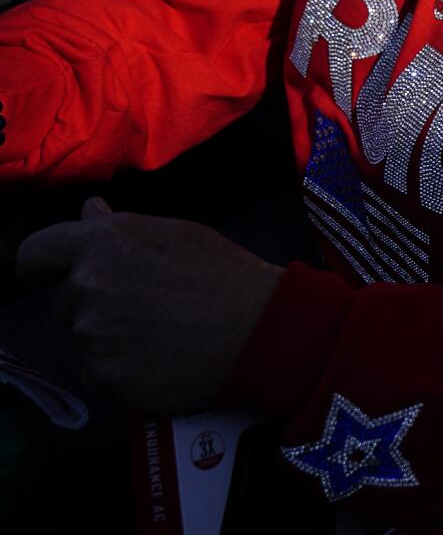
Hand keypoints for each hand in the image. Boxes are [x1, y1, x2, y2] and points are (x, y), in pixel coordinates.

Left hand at [13, 199, 282, 414]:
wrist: (260, 329)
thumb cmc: (224, 273)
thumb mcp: (175, 234)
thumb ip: (120, 228)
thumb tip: (87, 213)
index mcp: (102, 243)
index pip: (34, 256)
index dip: (44, 267)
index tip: (56, 276)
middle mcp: (87, 287)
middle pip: (62, 303)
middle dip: (92, 305)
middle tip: (144, 307)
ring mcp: (93, 336)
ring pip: (83, 340)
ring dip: (109, 340)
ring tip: (160, 334)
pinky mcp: (106, 377)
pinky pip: (98, 375)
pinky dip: (121, 371)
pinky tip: (159, 360)